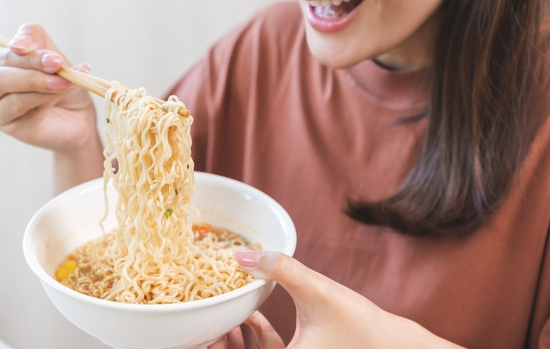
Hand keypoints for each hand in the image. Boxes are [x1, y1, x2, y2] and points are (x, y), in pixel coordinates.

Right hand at [0, 23, 98, 153]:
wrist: (79, 116)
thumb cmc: (61, 85)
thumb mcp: (53, 57)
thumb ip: (37, 42)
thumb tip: (19, 43)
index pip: (1, 54)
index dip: (26, 50)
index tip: (53, 55)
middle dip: (30, 67)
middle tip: (58, 65)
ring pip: (12, 96)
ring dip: (41, 85)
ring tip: (65, 82)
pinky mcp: (10, 127)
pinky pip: (26, 111)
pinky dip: (47, 99)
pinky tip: (63, 94)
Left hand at [210, 250, 464, 347]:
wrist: (397, 347)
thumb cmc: (361, 327)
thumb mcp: (317, 292)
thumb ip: (280, 269)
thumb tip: (240, 254)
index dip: (209, 347)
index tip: (196, 333)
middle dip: (220, 343)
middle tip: (204, 322)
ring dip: (236, 340)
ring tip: (224, 316)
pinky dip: (258, 338)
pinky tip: (252, 315)